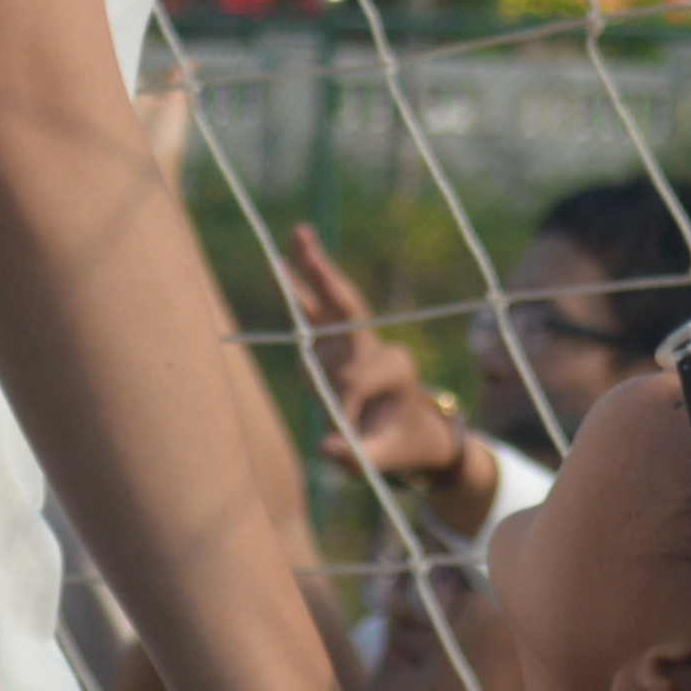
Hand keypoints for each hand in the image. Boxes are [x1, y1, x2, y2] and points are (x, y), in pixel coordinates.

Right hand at [282, 223, 473, 489]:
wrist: (411, 435)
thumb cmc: (398, 447)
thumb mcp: (382, 459)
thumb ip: (356, 455)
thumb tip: (324, 447)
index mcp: (394, 367)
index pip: (354, 378)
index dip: (341, 408)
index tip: (339, 439)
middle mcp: (376, 344)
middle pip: (348, 307)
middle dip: (326, 277)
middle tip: (307, 244)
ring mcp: (354, 341)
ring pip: (332, 301)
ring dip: (312, 269)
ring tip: (299, 232)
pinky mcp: (335, 344)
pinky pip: (314, 314)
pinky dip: (297, 292)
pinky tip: (278, 266)